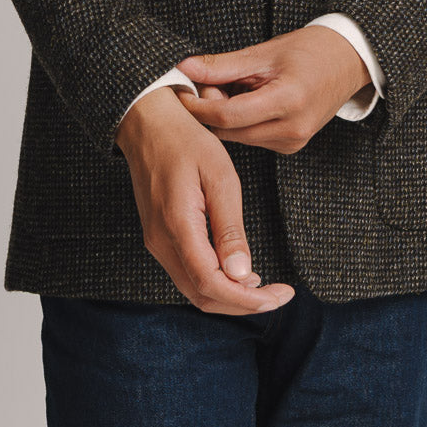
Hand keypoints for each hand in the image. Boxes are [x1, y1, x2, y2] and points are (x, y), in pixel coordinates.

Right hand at [114, 87, 295, 315]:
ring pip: (193, 289)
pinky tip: (237, 271)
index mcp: (177, 225)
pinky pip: (187, 273)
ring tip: (264, 286)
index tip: (279, 297)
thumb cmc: (186, 141)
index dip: (246, 300)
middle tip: (279, 295)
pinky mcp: (158, 237)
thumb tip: (242, 274)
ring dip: (230, 295)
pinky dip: (214, 282)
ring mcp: (156, 241)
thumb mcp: (219, 175)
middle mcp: (161, 242)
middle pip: (202, 296)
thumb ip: (229, 228)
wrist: (147, 122)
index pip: (211, 284)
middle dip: (243, 304)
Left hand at [176, 29, 370, 153]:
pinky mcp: (291, 146)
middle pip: (229, 130)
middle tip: (206, 82)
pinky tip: (247, 99)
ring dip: (224, 116)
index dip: (198, 105)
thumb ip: (223, 65)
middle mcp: (291, 129)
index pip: (227, 115)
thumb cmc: (311, 50)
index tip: (180, 92)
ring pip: (237, 137)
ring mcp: (293, 142)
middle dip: (209, 109)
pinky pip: (252, 138)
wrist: (348, 61)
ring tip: (232, 86)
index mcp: (287, 101)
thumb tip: (186, 68)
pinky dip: (240, 122)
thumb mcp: (265, 52)